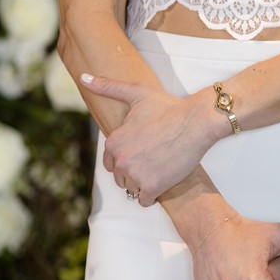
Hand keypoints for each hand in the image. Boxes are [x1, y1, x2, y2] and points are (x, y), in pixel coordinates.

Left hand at [81, 74, 221, 204]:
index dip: (127, 157)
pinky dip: (152, 196)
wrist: (196, 123)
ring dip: (143, 183)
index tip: (143, 151)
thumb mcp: (136, 93)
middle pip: (121, 177)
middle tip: (153, 160)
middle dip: (134, 172)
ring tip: (159, 169)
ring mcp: (135, 175)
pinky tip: (162, 183)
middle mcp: (121, 160)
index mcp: (113, 142)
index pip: (111, 162)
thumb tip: (83, 78)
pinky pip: (144, 201)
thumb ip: (107, 87)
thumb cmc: (169, 107)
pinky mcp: (152, 187)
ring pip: (132, 189)